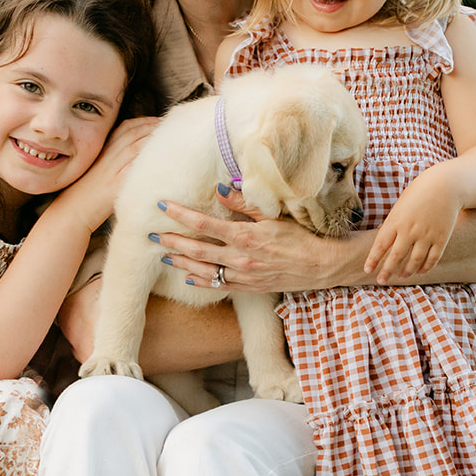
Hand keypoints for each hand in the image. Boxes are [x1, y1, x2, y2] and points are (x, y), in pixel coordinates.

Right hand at [54, 117, 159, 233]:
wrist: (71, 211)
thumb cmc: (84, 195)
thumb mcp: (97, 171)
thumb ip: (112, 161)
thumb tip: (133, 157)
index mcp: (103, 152)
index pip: (124, 128)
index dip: (142, 121)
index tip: (156, 119)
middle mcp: (108, 157)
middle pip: (132, 134)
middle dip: (152, 126)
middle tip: (168, 124)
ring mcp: (111, 170)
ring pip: (135, 147)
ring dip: (153, 139)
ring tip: (170, 137)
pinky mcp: (116, 185)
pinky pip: (134, 169)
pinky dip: (147, 161)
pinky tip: (162, 159)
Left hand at [151, 186, 351, 292]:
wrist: (323, 265)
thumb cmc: (303, 236)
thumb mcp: (275, 215)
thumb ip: (245, 203)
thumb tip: (219, 188)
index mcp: (245, 236)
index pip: (204, 224)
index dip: (181, 215)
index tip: (163, 206)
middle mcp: (240, 258)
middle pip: (197, 250)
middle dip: (172, 241)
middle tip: (152, 235)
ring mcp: (244, 275)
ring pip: (204, 270)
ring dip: (181, 262)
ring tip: (163, 255)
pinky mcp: (250, 287)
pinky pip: (219, 286)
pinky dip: (201, 280)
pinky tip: (188, 275)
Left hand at [364, 173, 460, 283]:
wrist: (445, 186)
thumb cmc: (419, 193)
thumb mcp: (400, 205)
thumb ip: (392, 221)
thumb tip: (381, 234)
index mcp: (396, 221)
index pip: (381, 245)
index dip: (374, 259)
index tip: (367, 270)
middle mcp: (410, 230)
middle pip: (396, 257)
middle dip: (387, 271)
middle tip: (381, 281)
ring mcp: (426, 235)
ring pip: (414, 261)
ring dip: (406, 271)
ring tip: (401, 276)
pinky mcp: (441, 238)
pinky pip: (432, 259)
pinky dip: (425, 267)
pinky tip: (419, 271)